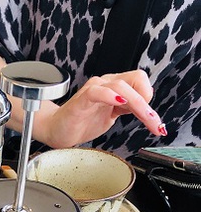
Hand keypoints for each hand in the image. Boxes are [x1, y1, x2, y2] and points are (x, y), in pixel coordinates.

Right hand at [39, 70, 165, 148]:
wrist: (57, 131)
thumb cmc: (81, 123)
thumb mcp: (111, 116)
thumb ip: (127, 109)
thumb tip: (148, 111)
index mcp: (113, 87)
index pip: (139, 80)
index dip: (148, 96)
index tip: (150, 118)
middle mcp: (105, 84)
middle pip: (134, 82)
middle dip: (148, 105)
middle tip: (155, 124)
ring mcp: (93, 90)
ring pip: (121, 87)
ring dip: (137, 104)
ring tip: (144, 119)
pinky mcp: (81, 100)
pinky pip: (97, 92)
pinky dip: (110, 96)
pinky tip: (119, 103)